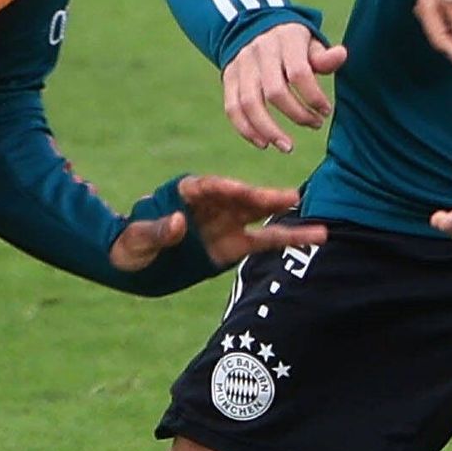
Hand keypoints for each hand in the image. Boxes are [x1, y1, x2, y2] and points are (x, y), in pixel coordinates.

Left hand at [112, 173, 317, 275]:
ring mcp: (227, 223)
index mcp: (187, 192)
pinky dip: (288, 238)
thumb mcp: (138, 238)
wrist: (135, 264)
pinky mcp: (234, 245)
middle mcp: (213, 204)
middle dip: (265, 198)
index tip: (239, 189)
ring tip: (318, 227)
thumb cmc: (132, 244)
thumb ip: (159, 230)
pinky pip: (265, 240)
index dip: (224, 188)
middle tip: (291, 197)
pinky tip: (316, 236)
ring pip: (261, 216)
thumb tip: (179, 222)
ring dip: (286, 218)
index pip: (208, 186)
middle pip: (242, 197)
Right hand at [217, 20, 346, 152]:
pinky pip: (233, 108)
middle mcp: (260, 51)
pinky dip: (246, 130)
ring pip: (250, 103)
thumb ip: (324, 56)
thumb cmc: (293, 44)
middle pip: (275, 92)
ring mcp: (241, 64)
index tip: (326, 111)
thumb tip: (341, 55)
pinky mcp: (229, 77)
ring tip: (288, 147)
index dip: (313, 96)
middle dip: (297, 115)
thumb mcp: (311, 43)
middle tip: (315, 125)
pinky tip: (264, 143)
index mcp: (285, 40)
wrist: (257, 28)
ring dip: (269, 130)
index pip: (299, 73)